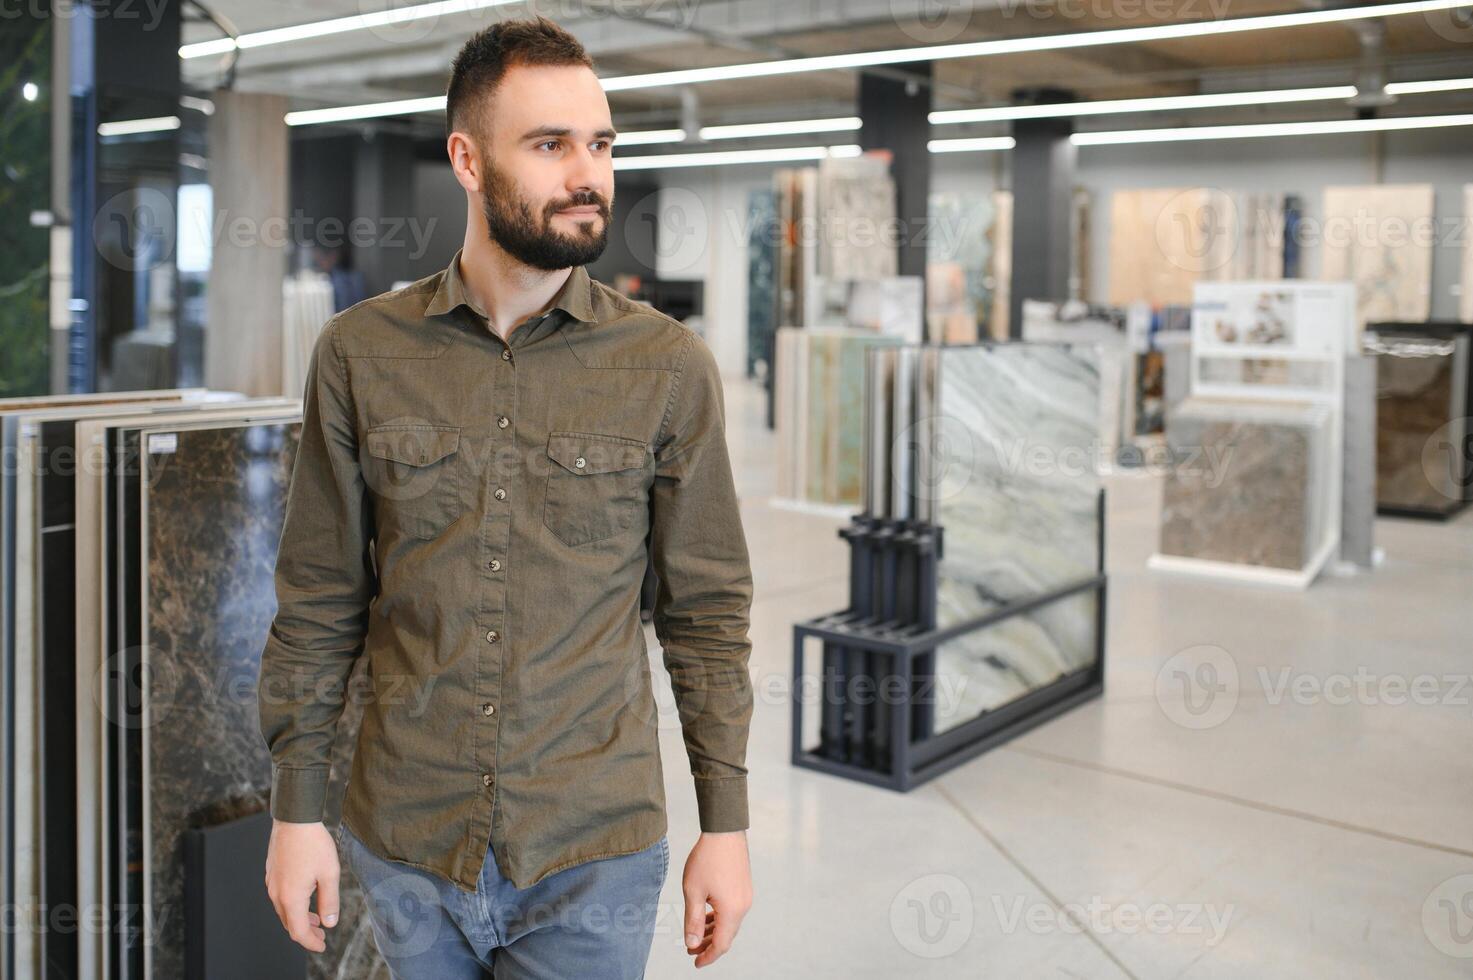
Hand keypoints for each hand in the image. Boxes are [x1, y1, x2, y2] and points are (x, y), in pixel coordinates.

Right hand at [264, 819, 340, 952]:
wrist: (294, 819)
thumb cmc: (313, 844)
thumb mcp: (329, 874)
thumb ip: (330, 901)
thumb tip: (330, 922)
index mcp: (291, 898)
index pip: (298, 932)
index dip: (311, 943)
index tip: (322, 946)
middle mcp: (277, 894)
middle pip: (289, 924)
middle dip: (306, 933)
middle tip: (321, 936)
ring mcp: (272, 884)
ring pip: (284, 911)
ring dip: (300, 919)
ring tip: (316, 919)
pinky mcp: (271, 874)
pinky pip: (280, 898)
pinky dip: (293, 906)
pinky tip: (306, 899)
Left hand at [681, 831, 752, 967]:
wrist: (725, 831)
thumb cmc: (707, 859)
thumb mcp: (693, 892)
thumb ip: (693, 920)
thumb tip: (692, 944)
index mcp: (732, 911)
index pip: (721, 944)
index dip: (708, 956)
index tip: (695, 963)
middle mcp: (743, 906)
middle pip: (727, 935)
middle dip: (709, 945)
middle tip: (691, 950)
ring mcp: (745, 896)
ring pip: (729, 922)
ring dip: (714, 931)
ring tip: (696, 935)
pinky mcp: (744, 887)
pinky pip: (732, 910)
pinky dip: (719, 918)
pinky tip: (707, 916)